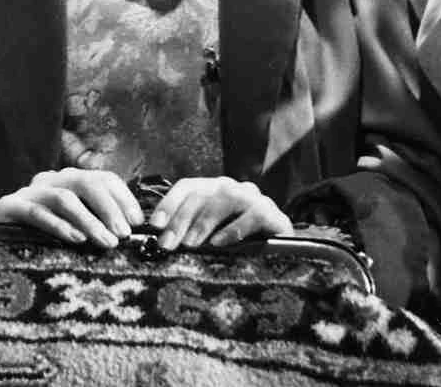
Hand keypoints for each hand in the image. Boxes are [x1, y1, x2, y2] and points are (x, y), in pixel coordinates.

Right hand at [0, 168, 143, 248]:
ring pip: (64, 197)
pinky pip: (38, 212)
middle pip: (86, 182)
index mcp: (69, 180)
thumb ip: (96, 223)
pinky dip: (59, 225)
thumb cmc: (40, 237)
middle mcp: (51, 179)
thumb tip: (131, 233)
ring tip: (106, 242)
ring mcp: (30, 191)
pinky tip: (76, 239)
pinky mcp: (10, 206)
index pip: (103, 178)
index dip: (123, 197)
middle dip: (109, 208)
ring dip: (89, 220)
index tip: (138, 222)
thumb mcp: (72, 226)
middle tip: (123, 234)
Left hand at [147, 177, 291, 249]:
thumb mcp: (211, 238)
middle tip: (167, 243)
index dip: (169, 203)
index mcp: (214, 191)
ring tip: (190, 244)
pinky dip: (234, 229)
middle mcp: (232, 189)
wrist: (286, 251)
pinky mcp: (273, 214)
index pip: (187, 187)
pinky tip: (220, 243)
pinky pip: (253, 215)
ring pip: (225, 199)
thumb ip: (191, 235)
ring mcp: (254, 199)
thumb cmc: (241, 246)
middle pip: (202, 194)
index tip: (154, 225)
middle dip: (180, 219)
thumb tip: (160, 244)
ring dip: (204, 221)